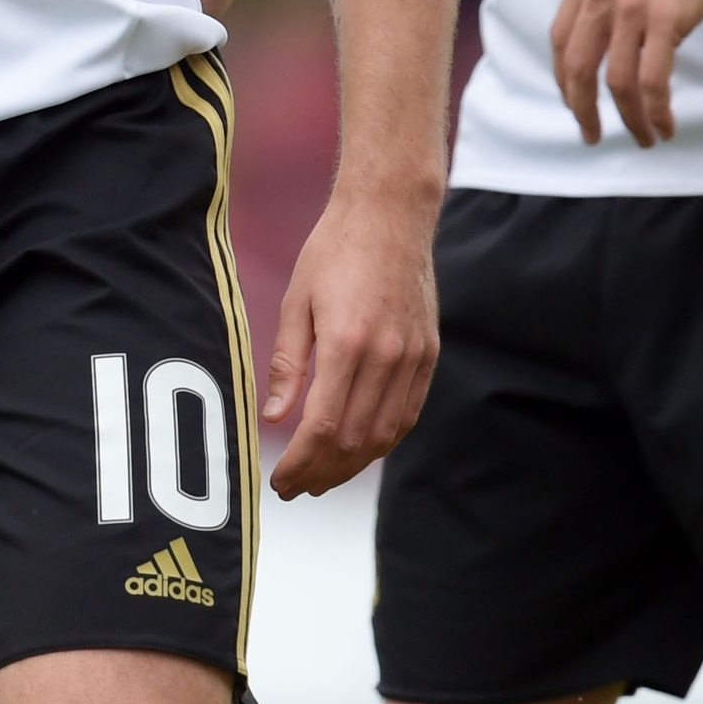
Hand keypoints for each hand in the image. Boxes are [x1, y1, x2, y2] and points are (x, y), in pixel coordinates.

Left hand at [263, 188, 439, 496]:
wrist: (390, 215)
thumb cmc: (335, 250)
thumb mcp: (296, 301)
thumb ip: (288, 363)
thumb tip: (274, 417)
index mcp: (347, 343)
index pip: (323, 427)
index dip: (300, 463)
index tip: (279, 481)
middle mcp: (386, 356)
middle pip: (355, 441)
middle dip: (321, 474)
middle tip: (295, 488)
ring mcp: (413, 357)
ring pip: (385, 435)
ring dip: (352, 466)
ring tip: (322, 477)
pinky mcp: (428, 354)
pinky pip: (408, 414)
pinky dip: (383, 441)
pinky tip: (359, 450)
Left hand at [550, 0, 702, 146]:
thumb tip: (616, 30)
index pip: (561, 39)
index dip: (564, 77)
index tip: (574, 100)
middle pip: (577, 67)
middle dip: (581, 110)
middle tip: (591, 136)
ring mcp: (631, 6)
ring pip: (617, 82)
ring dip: (628, 120)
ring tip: (645, 138)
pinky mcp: (667, 18)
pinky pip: (653, 80)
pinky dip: (656, 111)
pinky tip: (666, 124)